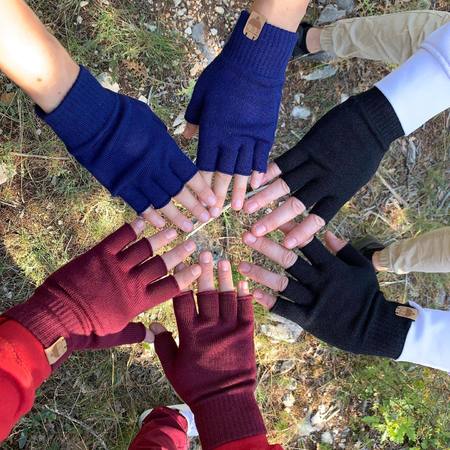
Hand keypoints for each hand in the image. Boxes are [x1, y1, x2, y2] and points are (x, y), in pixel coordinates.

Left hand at [5, 218, 201, 368]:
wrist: (55, 318)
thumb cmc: (85, 331)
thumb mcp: (114, 336)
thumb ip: (136, 334)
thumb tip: (154, 336)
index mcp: (138, 302)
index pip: (169, 287)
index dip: (186, 276)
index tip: (198, 267)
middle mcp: (132, 282)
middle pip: (162, 264)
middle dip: (180, 253)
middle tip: (192, 243)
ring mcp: (116, 267)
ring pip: (144, 248)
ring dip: (160, 238)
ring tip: (173, 229)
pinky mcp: (99, 255)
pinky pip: (119, 237)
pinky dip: (131, 228)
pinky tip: (142, 221)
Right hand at [38, 66, 215, 231]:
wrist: (93, 120)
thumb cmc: (123, 114)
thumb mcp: (152, 122)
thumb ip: (164, 141)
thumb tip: (170, 149)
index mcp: (166, 150)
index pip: (190, 175)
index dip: (202, 189)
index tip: (212, 200)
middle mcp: (157, 168)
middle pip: (181, 192)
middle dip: (195, 206)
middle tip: (207, 218)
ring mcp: (139, 179)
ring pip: (163, 203)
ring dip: (177, 216)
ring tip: (188, 227)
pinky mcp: (122, 186)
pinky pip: (140, 205)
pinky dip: (151, 216)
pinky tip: (160, 224)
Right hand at [151, 252, 265, 449]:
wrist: (225, 402)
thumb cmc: (195, 386)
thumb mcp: (172, 367)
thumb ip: (163, 344)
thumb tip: (152, 324)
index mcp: (190, 333)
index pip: (182, 300)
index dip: (180, 280)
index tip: (179, 264)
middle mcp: (210, 327)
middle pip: (206, 293)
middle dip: (203, 272)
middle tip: (203, 253)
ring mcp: (230, 329)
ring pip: (227, 297)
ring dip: (225, 278)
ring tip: (223, 261)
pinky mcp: (246, 334)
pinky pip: (247, 311)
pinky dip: (245, 296)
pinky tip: (244, 283)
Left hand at [184, 11, 296, 214]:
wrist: (254, 60)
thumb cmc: (223, 75)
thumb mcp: (200, 95)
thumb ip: (193, 119)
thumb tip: (186, 136)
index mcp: (212, 130)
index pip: (205, 164)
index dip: (203, 184)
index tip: (201, 200)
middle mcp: (231, 138)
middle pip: (224, 172)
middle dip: (219, 195)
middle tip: (216, 214)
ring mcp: (251, 136)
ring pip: (243, 170)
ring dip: (239, 190)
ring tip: (238, 208)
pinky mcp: (266, 131)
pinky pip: (262, 156)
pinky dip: (259, 171)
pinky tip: (255, 185)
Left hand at [239, 230, 414, 357]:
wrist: (374, 329)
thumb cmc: (368, 295)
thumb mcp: (363, 267)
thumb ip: (345, 248)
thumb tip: (327, 231)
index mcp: (331, 266)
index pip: (306, 243)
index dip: (288, 230)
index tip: (271, 219)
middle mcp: (319, 281)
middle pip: (289, 260)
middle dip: (266, 247)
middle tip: (246, 236)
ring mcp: (312, 300)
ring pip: (282, 284)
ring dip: (260, 274)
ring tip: (241, 265)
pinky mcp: (308, 319)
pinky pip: (286, 309)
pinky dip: (270, 302)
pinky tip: (253, 293)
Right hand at [244, 88, 403, 247]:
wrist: (374, 119)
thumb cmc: (366, 152)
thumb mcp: (357, 178)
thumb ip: (337, 191)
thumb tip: (321, 202)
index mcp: (340, 193)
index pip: (318, 218)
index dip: (301, 232)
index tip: (286, 245)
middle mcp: (325, 181)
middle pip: (296, 205)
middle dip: (274, 220)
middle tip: (255, 231)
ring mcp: (315, 163)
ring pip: (286, 184)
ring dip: (264, 196)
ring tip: (247, 207)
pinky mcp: (308, 146)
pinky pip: (285, 161)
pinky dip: (269, 170)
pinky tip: (255, 179)